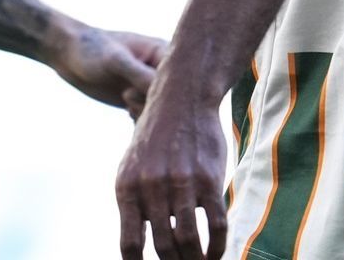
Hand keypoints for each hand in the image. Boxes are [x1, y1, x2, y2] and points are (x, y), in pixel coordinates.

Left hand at [48, 24, 163, 115]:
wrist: (68, 54)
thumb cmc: (93, 49)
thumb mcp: (117, 61)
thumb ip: (141, 76)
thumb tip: (170, 96)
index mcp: (164, 53)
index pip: (182, 79)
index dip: (172, 93)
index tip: (148, 93)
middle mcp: (161, 72)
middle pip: (173, 101)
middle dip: (154, 104)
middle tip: (128, 95)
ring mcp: (149, 88)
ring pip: (161, 113)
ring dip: (145, 113)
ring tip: (125, 98)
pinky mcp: (137, 101)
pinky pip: (149, 120)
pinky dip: (140, 121)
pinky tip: (127, 111)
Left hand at [115, 92, 228, 259]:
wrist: (181, 99)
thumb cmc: (157, 138)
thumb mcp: (132, 166)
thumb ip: (134, 203)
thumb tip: (137, 246)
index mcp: (127, 187)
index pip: (130, 243)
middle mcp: (150, 186)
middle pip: (162, 247)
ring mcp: (180, 182)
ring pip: (188, 239)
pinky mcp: (208, 178)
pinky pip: (215, 224)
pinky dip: (216, 246)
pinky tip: (215, 254)